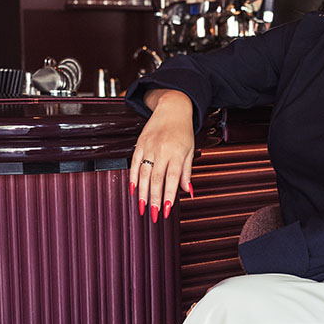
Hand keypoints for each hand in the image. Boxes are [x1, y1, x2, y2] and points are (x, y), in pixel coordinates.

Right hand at [129, 89, 194, 221]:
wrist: (172, 108)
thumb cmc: (183, 131)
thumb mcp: (190, 150)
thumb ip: (186, 172)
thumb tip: (188, 191)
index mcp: (177, 153)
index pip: (172, 178)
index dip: (168, 195)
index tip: (166, 210)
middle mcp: (162, 150)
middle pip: (156, 179)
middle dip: (154, 199)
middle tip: (153, 215)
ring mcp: (149, 147)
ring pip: (144, 173)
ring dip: (142, 192)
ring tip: (142, 207)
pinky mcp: (140, 144)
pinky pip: (134, 163)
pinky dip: (133, 177)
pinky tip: (133, 190)